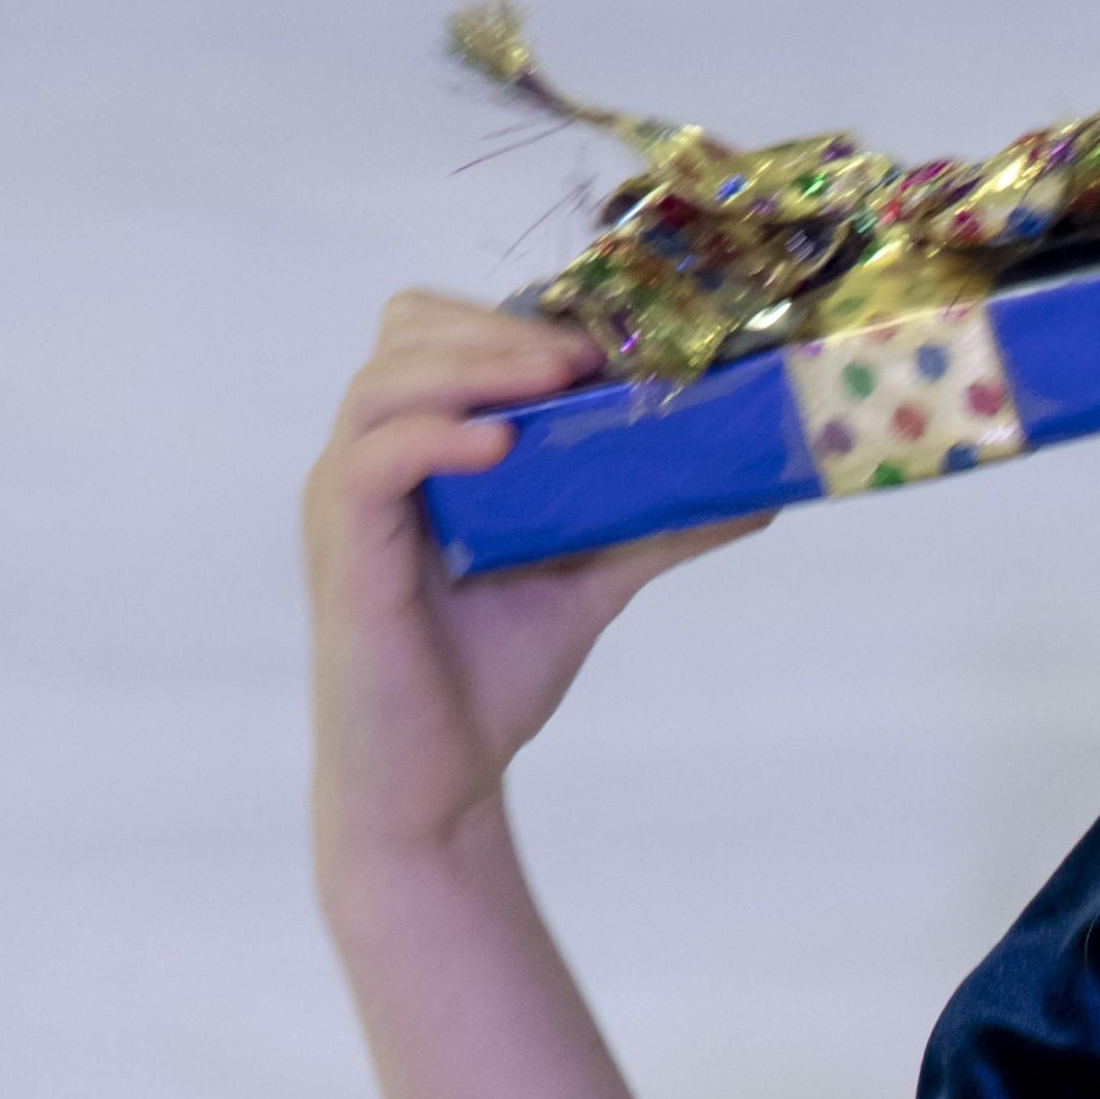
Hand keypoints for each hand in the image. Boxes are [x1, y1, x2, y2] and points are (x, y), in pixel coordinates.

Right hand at [305, 293, 761, 890]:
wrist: (438, 780)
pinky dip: (435, 433)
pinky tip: (501, 444)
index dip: (522, 318)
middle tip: (590, 357)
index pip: (448, 330)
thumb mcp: (593, 578)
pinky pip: (372, 457)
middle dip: (502, 325)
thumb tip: (758, 487)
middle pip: (408, 328)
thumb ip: (659, 524)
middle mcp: (374, 455)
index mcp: (423, 444)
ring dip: (476, 363)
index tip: (610, 340)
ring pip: (384, 379)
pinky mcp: (341, 546)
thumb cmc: (491, 676)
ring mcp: (347, 495)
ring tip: (559, 381)